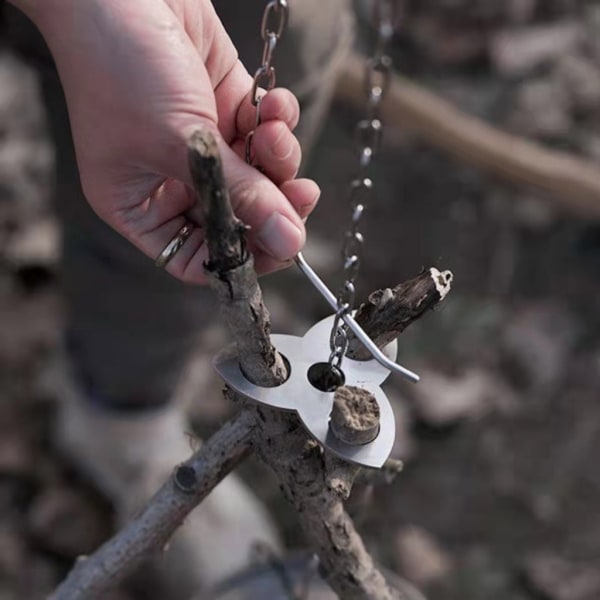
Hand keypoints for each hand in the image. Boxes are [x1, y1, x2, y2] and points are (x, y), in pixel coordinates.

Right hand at [19, 0, 319, 281]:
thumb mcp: (183, 145)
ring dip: (278, 158)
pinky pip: (263, 133)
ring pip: (258, 177)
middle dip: (274, 206)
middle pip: (237, 219)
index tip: (280, 246)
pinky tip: (270, 102)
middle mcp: (171, 180)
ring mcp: (201, 145)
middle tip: (302, 194)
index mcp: (141, 204)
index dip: (241, 258)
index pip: (198, 257)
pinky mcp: (225, 108)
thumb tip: (289, 244)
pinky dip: (274, 121)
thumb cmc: (121, 68)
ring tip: (272, 132)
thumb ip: (242, 196)